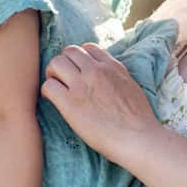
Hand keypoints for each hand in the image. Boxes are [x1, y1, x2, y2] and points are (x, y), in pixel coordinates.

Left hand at [41, 44, 157, 159]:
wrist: (138, 138)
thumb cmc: (138, 120)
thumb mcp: (132, 87)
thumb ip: (117, 77)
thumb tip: (108, 79)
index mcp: (112, 67)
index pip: (88, 48)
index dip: (80, 59)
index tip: (79, 71)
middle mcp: (96, 71)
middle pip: (69, 52)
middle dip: (63, 63)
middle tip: (63, 79)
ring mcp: (82, 85)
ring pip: (55, 63)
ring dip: (52, 74)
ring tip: (57, 88)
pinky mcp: (70, 103)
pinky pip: (49, 86)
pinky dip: (48, 91)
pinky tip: (53, 101)